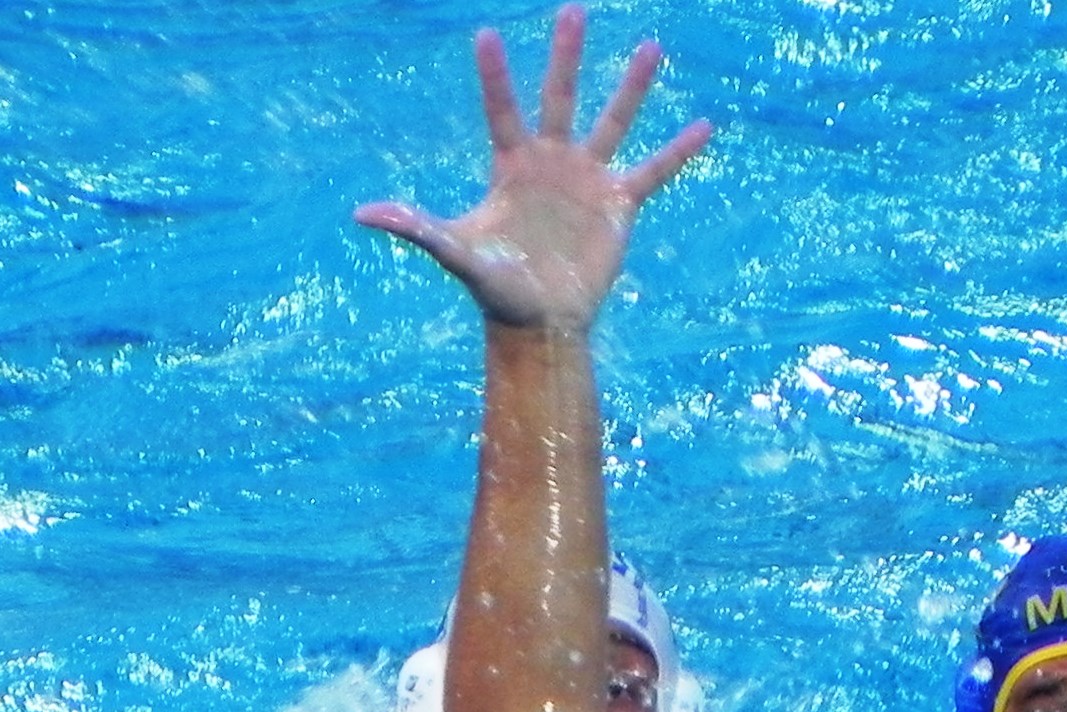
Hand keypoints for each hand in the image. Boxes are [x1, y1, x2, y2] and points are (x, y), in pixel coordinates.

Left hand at [355, 6, 709, 331]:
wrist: (541, 324)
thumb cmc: (497, 289)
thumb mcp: (456, 251)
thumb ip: (415, 226)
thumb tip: (361, 214)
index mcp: (513, 166)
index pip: (503, 109)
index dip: (495, 76)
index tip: (484, 34)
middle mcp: (552, 163)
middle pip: (560, 97)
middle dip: (565, 55)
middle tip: (572, 8)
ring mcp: (588, 180)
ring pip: (613, 121)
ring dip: (632, 87)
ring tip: (649, 46)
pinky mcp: (618, 205)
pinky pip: (654, 171)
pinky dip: (679, 151)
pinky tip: (705, 125)